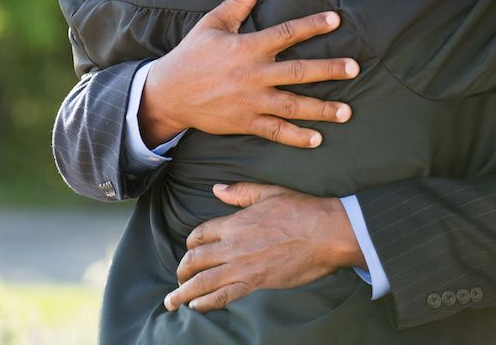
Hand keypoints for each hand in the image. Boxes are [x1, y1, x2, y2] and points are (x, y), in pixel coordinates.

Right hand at [139, 0, 358, 147]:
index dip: (313, 25)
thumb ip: (238, 2)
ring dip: (321, 109)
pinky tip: (317, 139)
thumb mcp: (212, 24)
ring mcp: (250, 100)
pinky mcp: (244, 122)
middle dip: (329, 70)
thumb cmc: (192, 54)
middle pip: (298, 71)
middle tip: (355, 68)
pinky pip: (275, 131)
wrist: (168, 93)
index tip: (336, 19)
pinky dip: (296, 136)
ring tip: (347, 112)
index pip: (286, 32)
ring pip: (292, 104)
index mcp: (247, 46)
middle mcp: (252, 74)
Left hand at [165, 182, 364, 312]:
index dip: (190, 243)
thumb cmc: (301, 210)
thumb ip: (240, 192)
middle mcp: (232, 245)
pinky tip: (195, 307)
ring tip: (170, 302)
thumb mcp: (268, 192)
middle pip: (195, 259)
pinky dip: (206, 302)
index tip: (189, 250)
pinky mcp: (255, 282)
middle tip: (177, 278)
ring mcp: (241, 266)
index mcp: (234, 222)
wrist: (325, 233)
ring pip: (202, 281)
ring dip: (182, 292)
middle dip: (182, 270)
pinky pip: (223, 296)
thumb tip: (217, 188)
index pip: (200, 234)